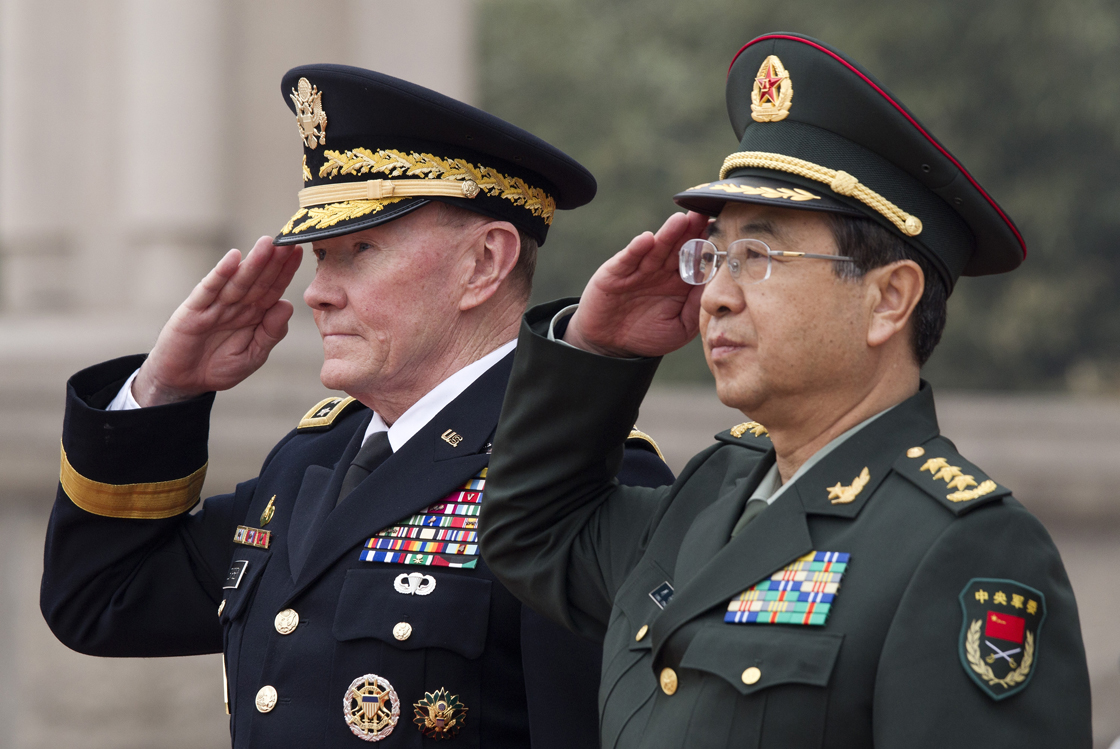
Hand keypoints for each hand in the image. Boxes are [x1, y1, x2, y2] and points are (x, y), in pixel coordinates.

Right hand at [131, 237, 302, 405]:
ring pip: (238, 280)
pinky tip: (234, 258)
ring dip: (253, 262)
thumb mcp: (253, 355)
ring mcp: (215, 305)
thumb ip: (270, 333)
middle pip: (258, 279)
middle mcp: (236, 305)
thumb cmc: (219, 367)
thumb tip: (287, 304)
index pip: (273, 288)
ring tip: (267, 243)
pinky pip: (209, 289)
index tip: (299, 251)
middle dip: (274, 260)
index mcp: (254, 314)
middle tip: (289, 239)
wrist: (184, 382)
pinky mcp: (194, 310)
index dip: (285, 271)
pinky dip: (221, 273)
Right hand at [565, 212, 708, 357]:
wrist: (610, 345)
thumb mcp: (681, 327)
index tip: (725, 232)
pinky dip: (637, 249)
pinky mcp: (616, 273)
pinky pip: (628, 259)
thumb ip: (696, 307)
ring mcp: (639, 270)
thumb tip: (715, 285)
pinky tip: (647, 239)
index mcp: (681, 282)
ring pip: (656, 249)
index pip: (698, 259)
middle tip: (705, 214)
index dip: (709, 246)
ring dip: (668, 234)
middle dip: (692, 230)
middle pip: (679, 246)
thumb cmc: (648, 335)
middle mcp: (662, 271)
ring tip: (681, 220)